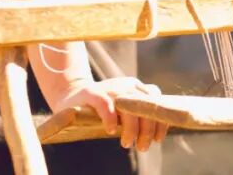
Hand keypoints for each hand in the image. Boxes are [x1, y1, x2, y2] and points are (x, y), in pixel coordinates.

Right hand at [52, 77, 168, 151]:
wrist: (71, 96)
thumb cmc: (103, 108)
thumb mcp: (124, 109)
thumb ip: (139, 114)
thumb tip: (157, 134)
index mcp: (136, 88)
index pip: (156, 101)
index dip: (160, 121)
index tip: (158, 139)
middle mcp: (126, 85)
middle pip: (145, 106)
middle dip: (147, 130)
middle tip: (142, 147)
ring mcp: (110, 88)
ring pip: (129, 108)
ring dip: (131, 129)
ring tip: (126, 143)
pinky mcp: (92, 93)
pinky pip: (106, 105)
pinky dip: (111, 119)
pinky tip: (110, 130)